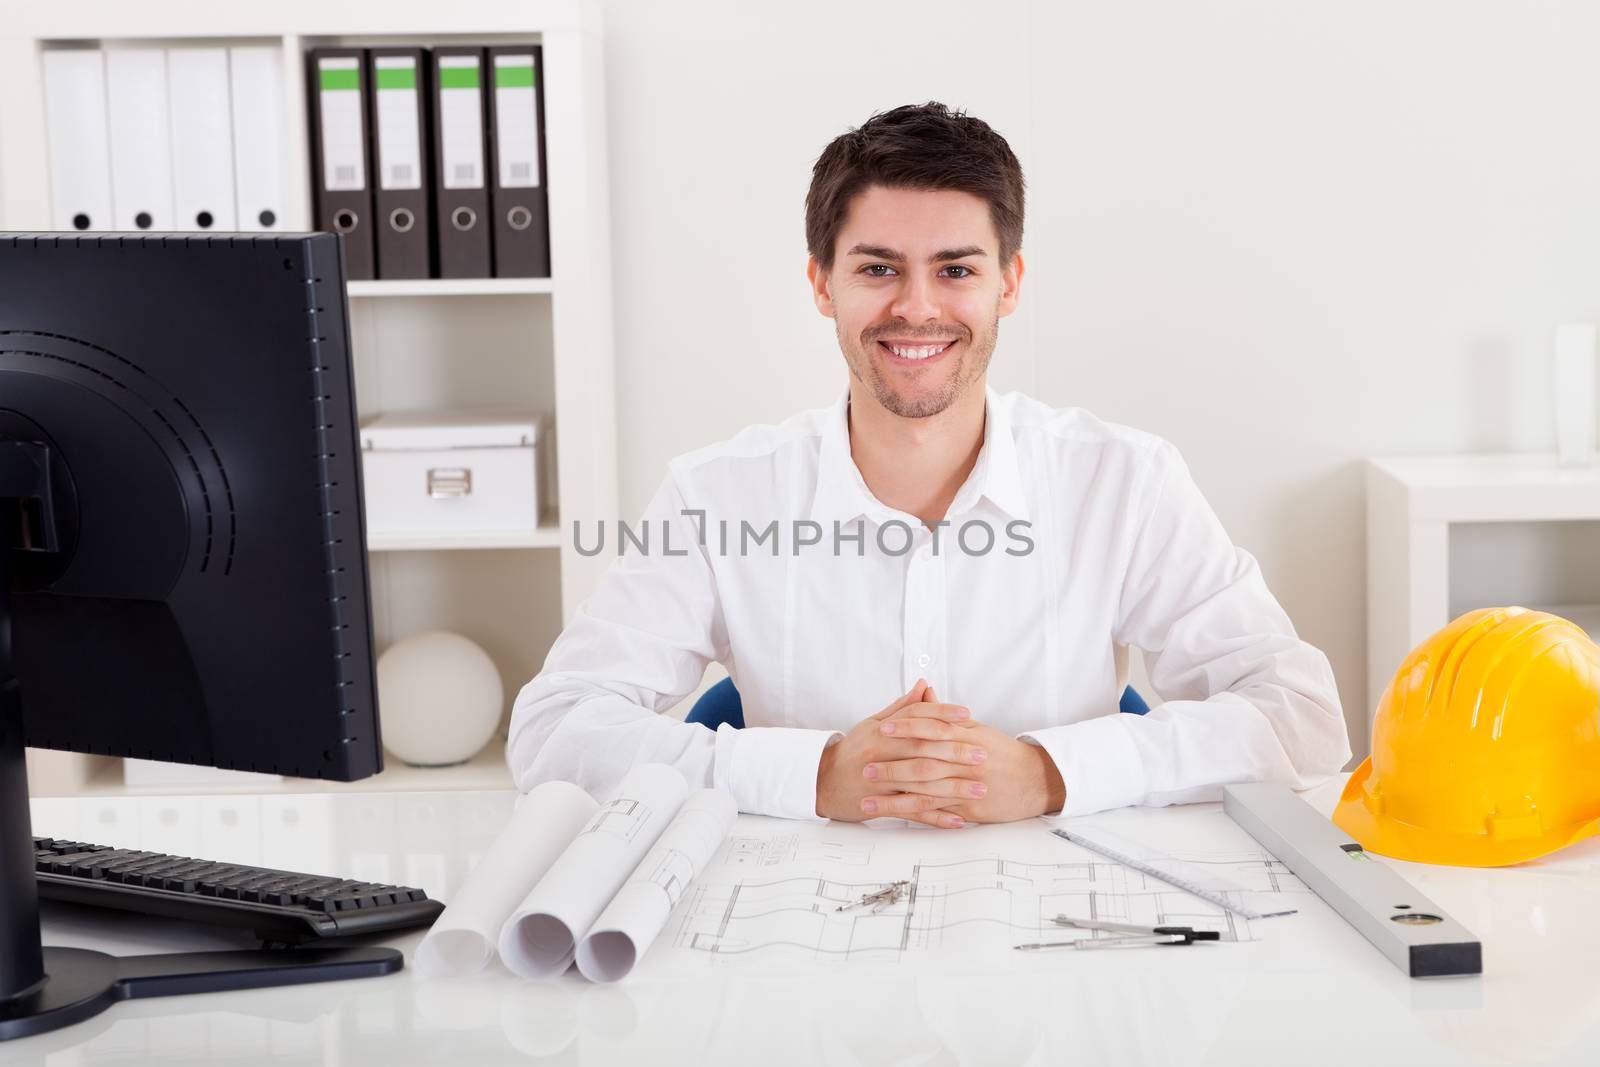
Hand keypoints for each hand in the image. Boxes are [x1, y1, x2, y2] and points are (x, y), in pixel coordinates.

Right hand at [815, 680, 983, 827]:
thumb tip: (924, 685)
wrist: (822, 782)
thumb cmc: (852, 751)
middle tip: (982, 754)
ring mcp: (882, 782)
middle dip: (956, 752)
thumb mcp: (873, 724)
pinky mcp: (881, 804)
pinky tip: (958, 819)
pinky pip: (913, 812)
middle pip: (924, 750)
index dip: (943, 714)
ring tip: (980, 788)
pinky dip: (937, 817)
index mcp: (882, 732)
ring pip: (922, 784)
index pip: (917, 718)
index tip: (967, 715)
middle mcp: (882, 755)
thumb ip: (902, 707)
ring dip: (954, 787)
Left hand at [861, 687, 1066, 824]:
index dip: (905, 727)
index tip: (881, 727)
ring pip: (926, 794)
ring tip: (868, 802)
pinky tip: (896, 818)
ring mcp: (967, 789)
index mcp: (966, 738)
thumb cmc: (1002, 752)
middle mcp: (965, 763)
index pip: (931, 728)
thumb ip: (945, 715)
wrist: (1036, 780)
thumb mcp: (976, 728)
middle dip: (892, 767)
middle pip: (924, 763)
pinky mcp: (970, 811)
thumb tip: (922, 692)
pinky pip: (939, 814)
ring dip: (895, 799)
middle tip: (866, 769)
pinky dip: (915, 817)